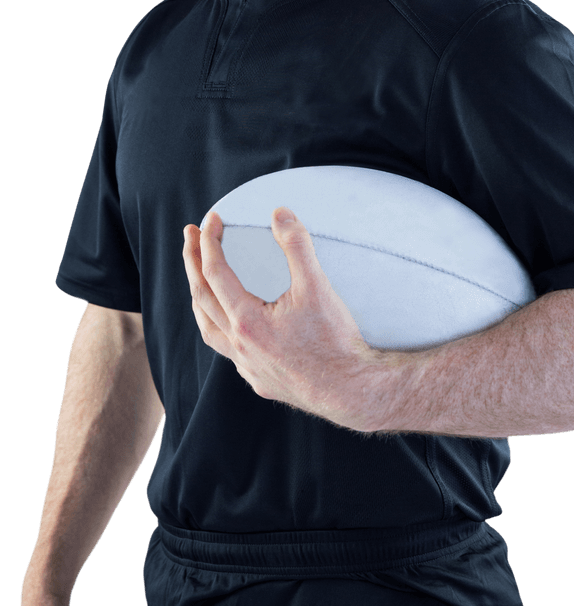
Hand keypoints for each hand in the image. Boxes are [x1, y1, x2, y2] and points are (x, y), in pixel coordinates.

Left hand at [182, 207, 382, 431]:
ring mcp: (247, 365)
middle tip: (191, 236)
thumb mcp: (318, 286)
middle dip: (193, 261)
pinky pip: (227, 350)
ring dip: (200, 297)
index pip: (215, 272)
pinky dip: (221, 328)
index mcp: (248, 320)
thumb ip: (297, 246)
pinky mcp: (259, 379)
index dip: (210, 242)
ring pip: (208, 328)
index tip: (211, 220)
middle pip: (202, 297)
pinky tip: (231, 322)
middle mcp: (240, 345)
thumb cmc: (334, 342)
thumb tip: (281, 215)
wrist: (350, 390)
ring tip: (198, 277)